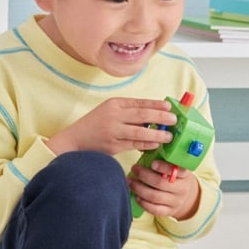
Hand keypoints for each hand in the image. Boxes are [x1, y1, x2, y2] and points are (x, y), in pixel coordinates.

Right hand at [47, 98, 175, 157]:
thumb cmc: (94, 125)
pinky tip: (155, 144)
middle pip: (142, 115)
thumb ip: (128, 112)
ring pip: (140, 132)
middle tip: (174, 120)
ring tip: (169, 136)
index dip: (156, 105)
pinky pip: (134, 144)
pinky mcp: (113, 145)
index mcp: (114, 104)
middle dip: (160, 118)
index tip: (169, 107)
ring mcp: (113, 131)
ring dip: (157, 134)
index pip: (139, 103)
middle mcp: (114, 115)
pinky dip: (146, 144)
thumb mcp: (109, 111)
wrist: (74, 141)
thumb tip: (153, 116)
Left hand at [128, 159, 201, 219]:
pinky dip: (143, 203)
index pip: (176, 171)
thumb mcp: (176, 168)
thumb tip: (144, 147)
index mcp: (184, 175)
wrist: (187, 198)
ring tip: (130, 181)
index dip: (163, 167)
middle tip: (134, 169)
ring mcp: (176, 202)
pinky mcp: (169, 211)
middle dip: (144, 175)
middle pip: (161, 183)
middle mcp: (182, 189)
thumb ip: (164, 160)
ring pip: (154, 197)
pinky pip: (154, 209)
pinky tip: (137, 196)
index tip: (152, 163)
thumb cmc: (177, 178)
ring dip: (139, 189)